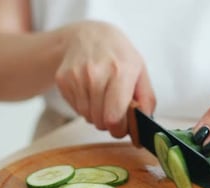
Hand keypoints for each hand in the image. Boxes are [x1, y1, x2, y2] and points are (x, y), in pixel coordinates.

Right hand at [55, 21, 155, 137]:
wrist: (87, 36)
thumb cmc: (118, 55)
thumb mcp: (140, 71)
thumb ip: (146, 99)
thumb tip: (144, 125)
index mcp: (121, 71)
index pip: (114, 118)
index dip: (119, 129)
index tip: (123, 127)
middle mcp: (96, 73)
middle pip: (100, 121)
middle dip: (109, 122)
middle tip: (113, 110)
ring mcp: (77, 76)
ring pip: (87, 116)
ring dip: (96, 114)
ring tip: (101, 97)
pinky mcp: (63, 80)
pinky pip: (75, 109)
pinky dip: (84, 106)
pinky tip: (89, 91)